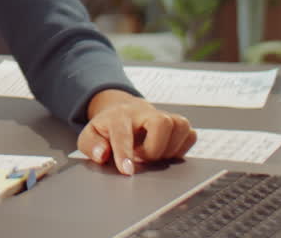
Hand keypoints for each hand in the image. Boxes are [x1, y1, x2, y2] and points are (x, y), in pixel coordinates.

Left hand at [77, 89, 196, 175]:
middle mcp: (144, 113)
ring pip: (180, 126)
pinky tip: (164, 152)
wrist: (123, 110)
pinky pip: (190, 135)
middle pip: (161, 123)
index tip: (127, 171)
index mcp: (119, 116)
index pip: (122, 132)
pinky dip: (181, 149)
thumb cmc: (107, 128)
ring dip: (169, 150)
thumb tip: (102, 155)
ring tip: (152, 155)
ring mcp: (164, 116)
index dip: (125, 153)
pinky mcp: (178, 124)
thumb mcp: (90, 135)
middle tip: (142, 158)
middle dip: (154, 149)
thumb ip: (91, 145)